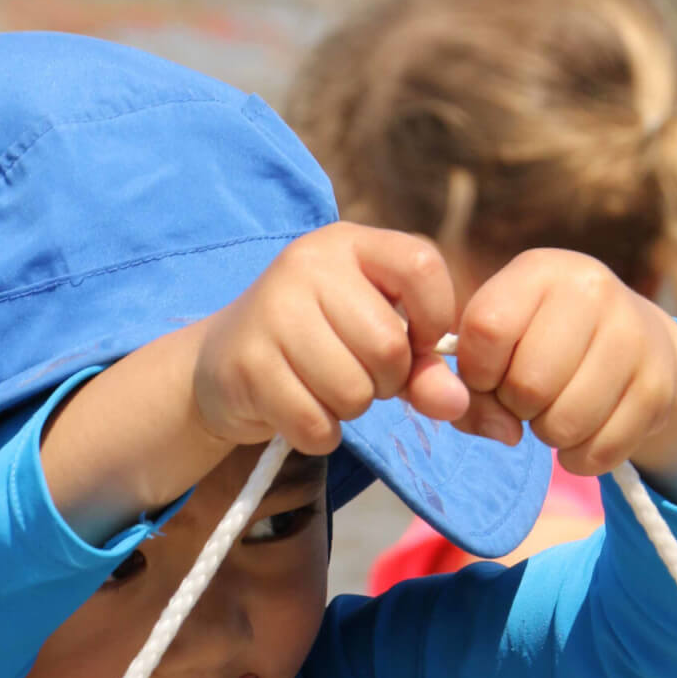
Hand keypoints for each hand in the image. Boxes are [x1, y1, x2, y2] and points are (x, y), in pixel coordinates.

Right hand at [191, 222, 461, 455]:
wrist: (220, 364)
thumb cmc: (314, 346)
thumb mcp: (373, 340)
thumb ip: (422, 368)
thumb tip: (456, 403)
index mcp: (349, 243)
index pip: (422, 265)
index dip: (435, 318)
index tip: (415, 343)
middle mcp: (308, 265)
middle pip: (389, 347)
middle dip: (386, 381)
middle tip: (358, 374)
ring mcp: (272, 312)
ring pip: (353, 391)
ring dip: (350, 409)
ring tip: (324, 389)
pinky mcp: (249, 364)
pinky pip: (316, 424)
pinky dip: (320, 434)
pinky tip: (300, 411)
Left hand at [451, 249, 676, 499]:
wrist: (631, 337)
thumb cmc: (539, 343)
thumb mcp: (498, 344)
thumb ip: (469, 389)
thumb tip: (503, 431)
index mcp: (539, 271)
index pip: (487, 329)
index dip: (477, 373)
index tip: (488, 378)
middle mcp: (592, 290)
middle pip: (528, 384)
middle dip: (516, 407)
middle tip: (528, 398)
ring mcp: (634, 335)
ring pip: (566, 423)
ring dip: (549, 434)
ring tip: (555, 411)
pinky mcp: (660, 385)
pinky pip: (601, 450)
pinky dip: (581, 457)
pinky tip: (584, 432)